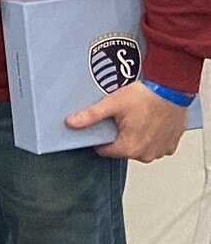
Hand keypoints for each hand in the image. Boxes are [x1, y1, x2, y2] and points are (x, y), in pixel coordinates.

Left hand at [66, 80, 189, 161]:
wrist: (172, 89)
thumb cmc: (146, 96)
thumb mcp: (112, 104)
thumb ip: (90, 116)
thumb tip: (71, 123)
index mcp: (130, 148)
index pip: (104, 151)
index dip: (100, 138)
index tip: (103, 125)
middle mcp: (147, 154)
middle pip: (123, 149)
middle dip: (119, 136)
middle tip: (121, 118)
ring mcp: (161, 150)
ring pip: (140, 148)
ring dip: (136, 137)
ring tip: (137, 118)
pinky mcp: (172, 144)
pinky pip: (156, 145)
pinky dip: (152, 136)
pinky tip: (150, 121)